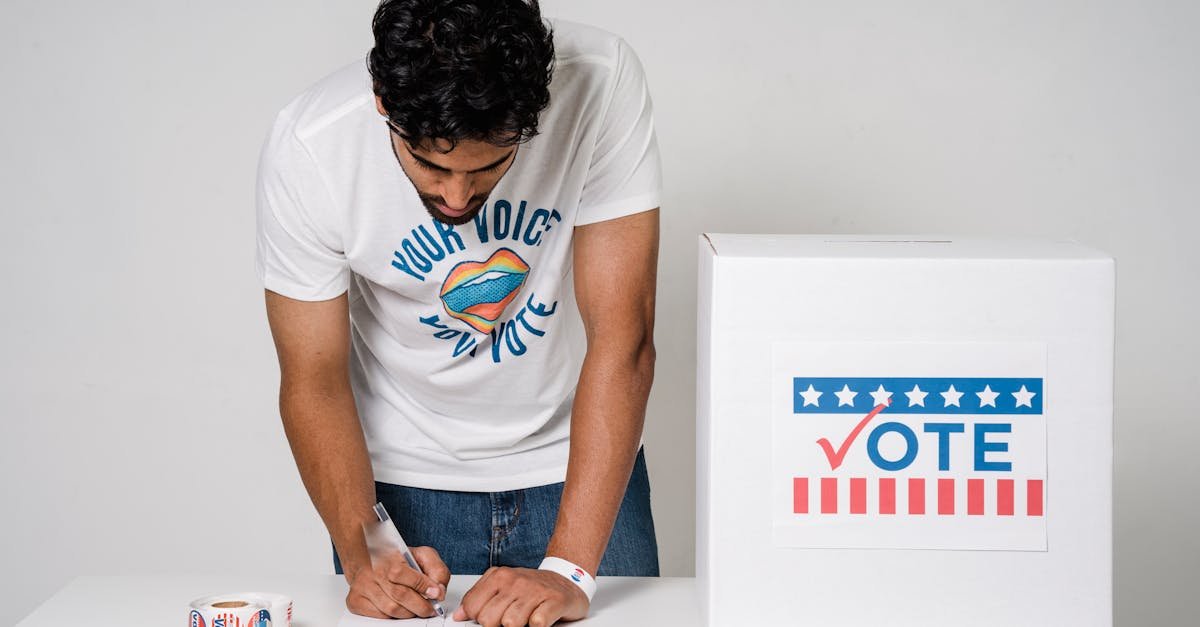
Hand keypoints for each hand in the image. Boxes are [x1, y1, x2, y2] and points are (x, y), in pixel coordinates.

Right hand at [345, 546, 449, 618]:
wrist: (367, 558)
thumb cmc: (396, 559)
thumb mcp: (421, 555)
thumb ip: (436, 569)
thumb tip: (439, 591)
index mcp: (392, 558)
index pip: (411, 577)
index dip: (426, 588)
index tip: (436, 594)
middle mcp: (375, 572)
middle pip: (401, 596)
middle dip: (421, 606)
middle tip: (430, 608)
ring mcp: (363, 587)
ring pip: (391, 610)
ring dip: (408, 613)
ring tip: (415, 608)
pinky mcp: (355, 600)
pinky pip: (378, 616)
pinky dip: (392, 616)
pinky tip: (398, 608)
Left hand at [453, 566, 588, 626]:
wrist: (567, 578)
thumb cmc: (532, 586)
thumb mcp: (502, 585)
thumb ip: (479, 597)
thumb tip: (459, 615)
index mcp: (499, 576)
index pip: (473, 607)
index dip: (479, 619)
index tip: (490, 618)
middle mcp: (515, 582)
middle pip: (488, 620)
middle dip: (497, 626)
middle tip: (509, 620)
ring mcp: (534, 591)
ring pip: (510, 624)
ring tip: (525, 619)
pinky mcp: (554, 602)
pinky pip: (536, 624)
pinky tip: (539, 619)